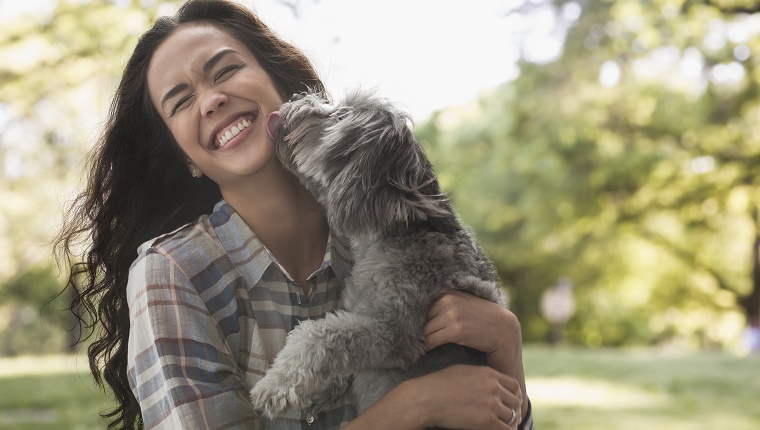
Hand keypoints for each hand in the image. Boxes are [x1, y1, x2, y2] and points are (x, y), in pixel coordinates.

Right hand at [413, 364, 523, 429]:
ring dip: (510, 422)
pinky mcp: (486, 420)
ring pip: (512, 416)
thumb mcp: (462, 371)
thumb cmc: (438, 384)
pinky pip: (506, 429)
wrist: (426, 398)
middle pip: (516, 401)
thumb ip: (480, 375)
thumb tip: (487, 380)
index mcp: (489, 374)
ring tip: (505, 426)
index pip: (514, 386)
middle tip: (511, 418)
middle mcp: (493, 387)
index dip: (514, 396)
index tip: (510, 404)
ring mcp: (491, 404)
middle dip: (514, 410)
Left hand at [423, 289, 527, 417]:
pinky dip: (426, 348)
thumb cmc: (480, 321)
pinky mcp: (456, 330)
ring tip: (420, 349)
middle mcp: (447, 300)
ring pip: (423, 332)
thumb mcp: (461, 306)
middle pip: (420, 321)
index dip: (416, 323)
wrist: (504, 331)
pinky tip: (428, 352)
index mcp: (446, 293)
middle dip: (417, 333)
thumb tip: (414, 318)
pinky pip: (430, 341)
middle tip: (413, 343)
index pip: (419, 309)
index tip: (412, 332)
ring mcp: (452, 314)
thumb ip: (442, 307)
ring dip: (421, 342)